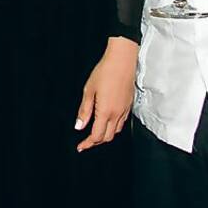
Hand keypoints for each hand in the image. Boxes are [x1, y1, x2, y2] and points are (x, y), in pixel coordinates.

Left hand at [76, 37, 137, 151]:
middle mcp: (117, 114)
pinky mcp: (129, 105)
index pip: (97, 136)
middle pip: (107, 137)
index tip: (80, 146)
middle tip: (86, 141)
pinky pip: (121, 123)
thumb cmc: (105, 72)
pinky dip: (113, 127)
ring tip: (95, 132)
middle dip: (96, 141)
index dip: (88, 143)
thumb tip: (79, 126)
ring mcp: (125, 110)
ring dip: (105, 135)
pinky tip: (106, 122)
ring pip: (115, 131)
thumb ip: (84, 110)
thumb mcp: (89, 90)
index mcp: (106, 111)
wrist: (122, 60)